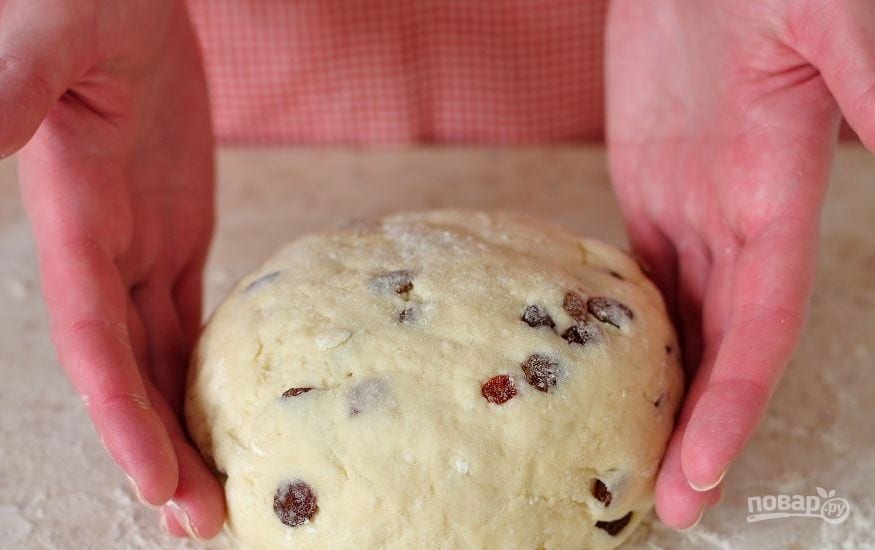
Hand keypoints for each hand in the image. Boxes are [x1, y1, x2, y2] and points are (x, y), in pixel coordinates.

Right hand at [6, 0, 223, 537]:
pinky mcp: (178, 232)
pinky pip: (190, 316)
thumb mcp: (46, 42)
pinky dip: (206, 370)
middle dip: (160, 448)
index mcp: (75, 224)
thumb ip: (6, 91)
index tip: (156, 483)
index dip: (121, 416)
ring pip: (163, 356)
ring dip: (185, 425)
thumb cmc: (79, 3)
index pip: (95, 345)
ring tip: (221, 492)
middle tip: (203, 523)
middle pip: (130, 373)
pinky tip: (228, 412)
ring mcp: (142, 246)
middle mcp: (103, 251)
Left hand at [606, 0, 874, 527]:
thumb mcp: (829, 29)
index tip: (700, 470)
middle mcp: (734, 219)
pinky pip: (637, 269)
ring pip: (679, 318)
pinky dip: (630, 322)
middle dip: (696, 424)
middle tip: (661, 501)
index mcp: (775, 199)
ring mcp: (687, 203)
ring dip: (662, 385)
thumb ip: (867, 91)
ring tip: (626, 451)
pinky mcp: (646, 182)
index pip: (759, 331)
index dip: (734, 404)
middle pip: (720, 346)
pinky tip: (607, 361)